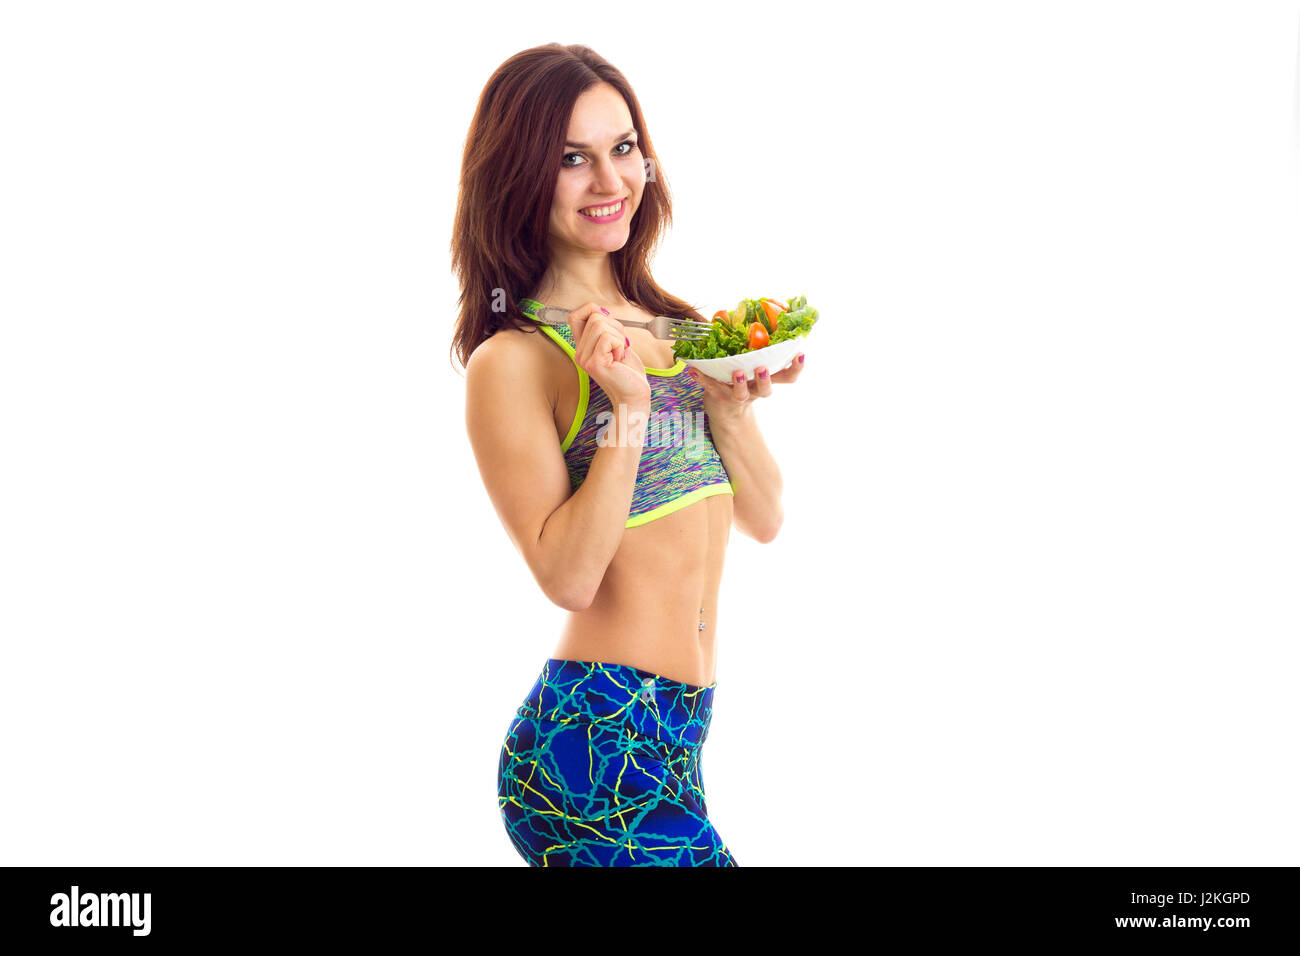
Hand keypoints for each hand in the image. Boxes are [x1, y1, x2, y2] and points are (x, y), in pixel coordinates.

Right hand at [567, 303, 649, 408]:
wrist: (634, 395)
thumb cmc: (628, 371)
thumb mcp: (616, 343)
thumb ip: (606, 328)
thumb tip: (601, 310)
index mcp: (582, 347)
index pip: (575, 316)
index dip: (591, 309)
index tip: (608, 321)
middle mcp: (579, 353)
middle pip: (594, 317)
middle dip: (615, 327)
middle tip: (620, 347)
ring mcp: (585, 358)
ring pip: (600, 324)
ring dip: (618, 336)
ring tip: (620, 354)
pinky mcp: (594, 363)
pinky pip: (608, 337)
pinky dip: (619, 344)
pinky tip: (619, 359)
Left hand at [685, 352, 806, 424]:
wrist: (725, 409)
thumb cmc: (742, 378)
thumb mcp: (752, 364)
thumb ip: (755, 345)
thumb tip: (747, 310)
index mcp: (767, 378)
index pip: (787, 376)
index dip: (795, 367)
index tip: (800, 354)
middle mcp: (755, 389)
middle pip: (766, 389)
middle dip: (765, 379)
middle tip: (762, 369)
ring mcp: (738, 396)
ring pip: (742, 393)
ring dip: (740, 383)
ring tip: (736, 372)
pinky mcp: (719, 397)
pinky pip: (710, 387)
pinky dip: (702, 379)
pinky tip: (693, 370)